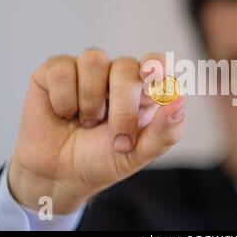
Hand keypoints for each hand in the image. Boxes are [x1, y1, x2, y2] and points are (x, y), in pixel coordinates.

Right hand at [8, 50, 184, 213]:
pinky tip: (64, 114)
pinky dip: (63, 101)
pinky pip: (62, 70)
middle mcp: (117, 74)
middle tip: (119, 140)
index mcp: (143, 89)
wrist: (61, 176)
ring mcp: (87, 70)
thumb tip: (180, 100)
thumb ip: (165, 131)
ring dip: (90, 101)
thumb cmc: (104, 159)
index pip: (156, 63)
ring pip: (94, 60)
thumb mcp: (139, 154)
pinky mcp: (56, 71)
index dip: (156, 65)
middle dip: (123, 108)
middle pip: (126, 67)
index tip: (154, 77)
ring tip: (87, 123)